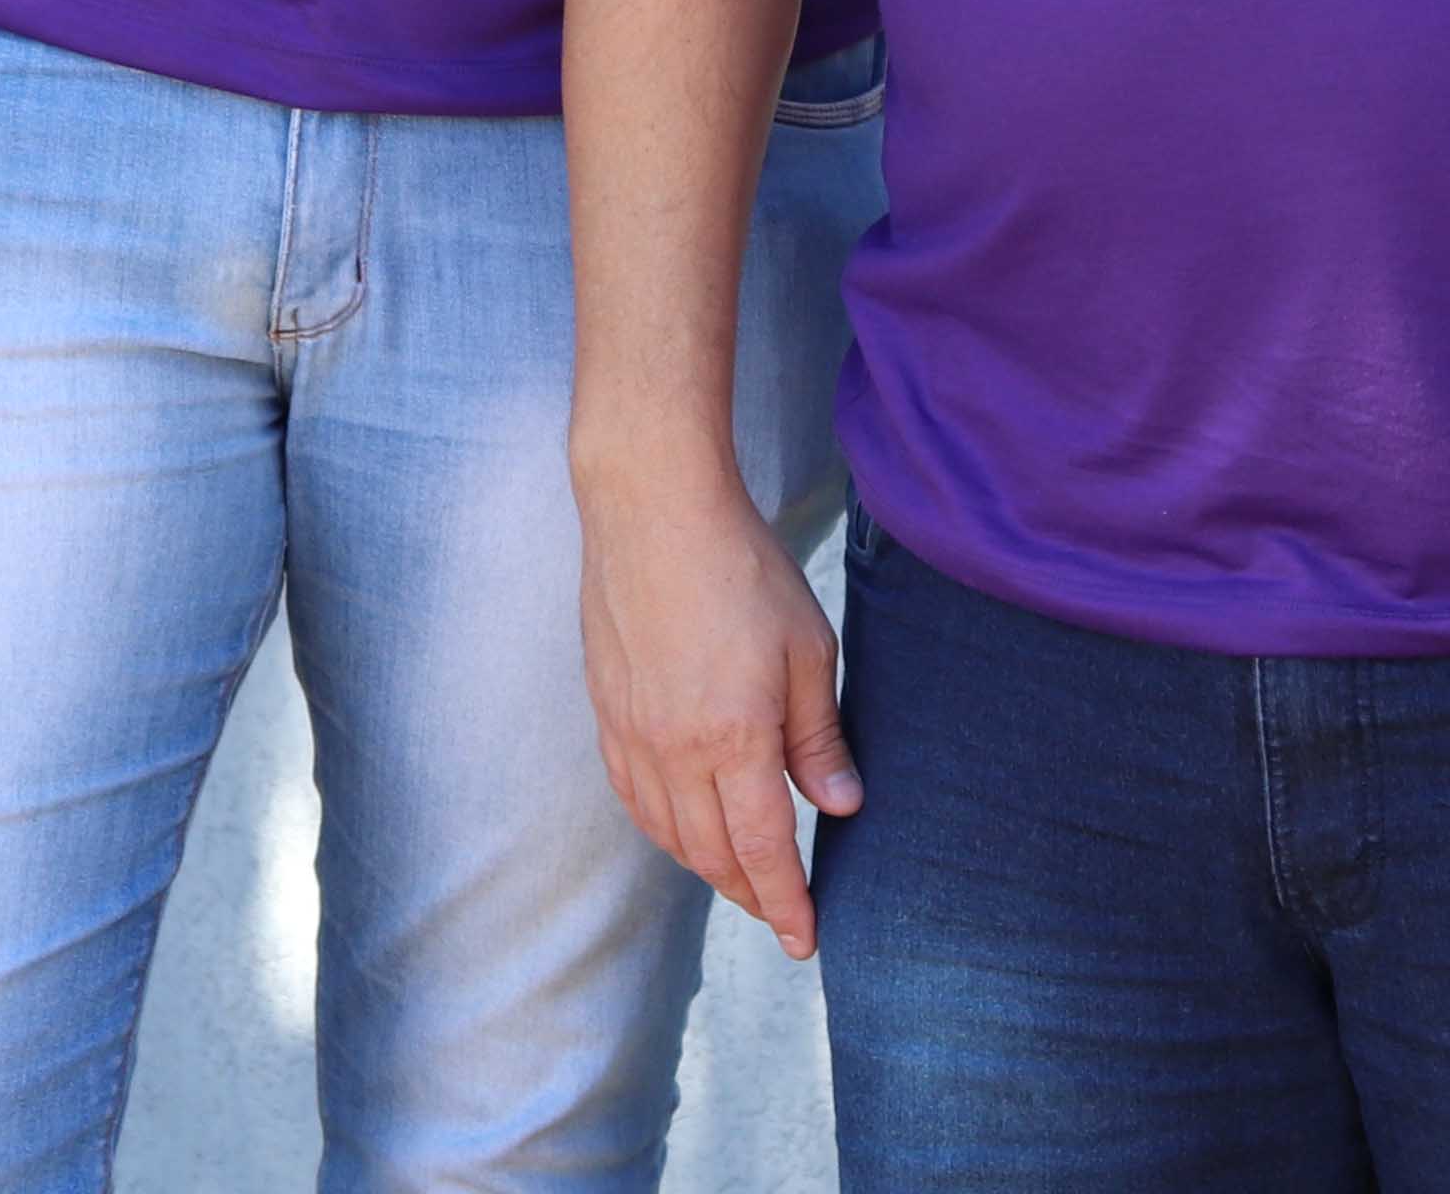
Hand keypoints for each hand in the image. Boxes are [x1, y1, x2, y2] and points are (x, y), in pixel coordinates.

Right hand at [578, 465, 854, 959]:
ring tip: (742, 881)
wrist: (653, 512)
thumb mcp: (806, 651)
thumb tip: (840, 806)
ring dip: (708, 868)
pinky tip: (685, 829)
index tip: (805, 938)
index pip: (762, 851)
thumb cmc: (742, 570)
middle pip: (713, 855)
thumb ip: (818, 738)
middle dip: (751, 895)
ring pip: (670, 834)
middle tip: (781, 915)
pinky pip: (635, 798)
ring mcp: (634, 736)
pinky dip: (665, 829)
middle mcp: (675, 751)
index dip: (785, 902)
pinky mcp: (608, 714)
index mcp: (733, 739)